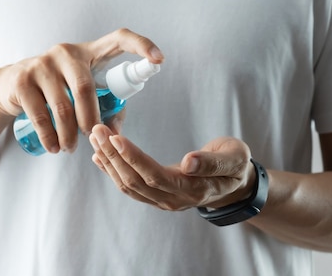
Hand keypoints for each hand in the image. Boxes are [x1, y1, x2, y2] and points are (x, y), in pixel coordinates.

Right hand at [0, 28, 163, 153]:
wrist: (9, 85)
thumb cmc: (56, 89)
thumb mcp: (80, 92)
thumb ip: (102, 108)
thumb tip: (115, 133)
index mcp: (88, 52)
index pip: (118, 39)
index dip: (140, 45)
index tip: (159, 59)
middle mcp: (65, 52)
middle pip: (85, 88)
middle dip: (91, 119)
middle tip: (92, 137)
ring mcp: (41, 64)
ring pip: (62, 106)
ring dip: (69, 134)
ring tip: (70, 148)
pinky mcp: (21, 80)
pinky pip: (40, 115)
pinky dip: (50, 137)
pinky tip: (54, 147)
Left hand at [89, 124, 255, 210]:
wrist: (235, 183)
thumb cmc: (235, 165)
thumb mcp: (234, 158)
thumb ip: (213, 162)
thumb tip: (189, 162)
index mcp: (193, 190)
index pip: (154, 176)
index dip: (133, 158)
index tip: (115, 138)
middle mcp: (174, 200)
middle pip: (135, 181)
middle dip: (113, 155)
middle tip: (97, 130)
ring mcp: (163, 200)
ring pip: (128, 185)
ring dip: (109, 161)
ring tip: (96, 138)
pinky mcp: (156, 196)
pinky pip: (129, 186)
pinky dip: (112, 170)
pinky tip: (100, 156)